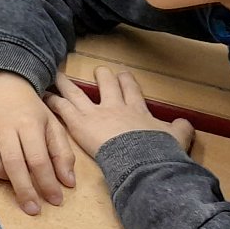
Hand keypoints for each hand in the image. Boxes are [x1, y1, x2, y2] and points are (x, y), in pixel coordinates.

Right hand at [0, 71, 75, 215]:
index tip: (56, 201)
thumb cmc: (29, 106)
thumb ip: (62, 153)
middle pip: (13, 167)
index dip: (48, 184)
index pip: (38, 161)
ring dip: (6, 180)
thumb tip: (67, 183)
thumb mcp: (52, 124)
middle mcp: (3, 128)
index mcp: (28, 124)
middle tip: (34, 209)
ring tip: (17, 180)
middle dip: (25, 192)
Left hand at [46, 68, 194, 158]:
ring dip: (66, 83)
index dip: (126, 81)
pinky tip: (44, 95)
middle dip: (102, 75)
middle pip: (106, 84)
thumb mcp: (176, 138)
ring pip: (77, 92)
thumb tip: (185, 123)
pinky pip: (62, 108)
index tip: (122, 74)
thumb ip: (180, 129)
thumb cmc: (158, 151)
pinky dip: (53, 100)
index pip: (130, 90)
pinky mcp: (79, 122)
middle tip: (97, 70)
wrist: (141, 159)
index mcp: (137, 109)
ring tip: (57, 74)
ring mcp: (95, 112)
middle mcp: (114, 106)